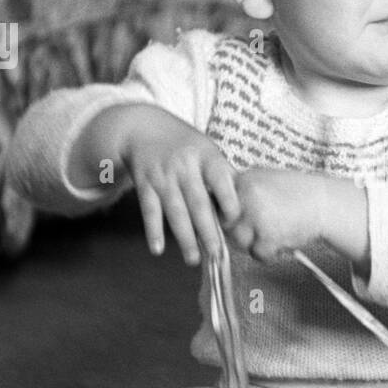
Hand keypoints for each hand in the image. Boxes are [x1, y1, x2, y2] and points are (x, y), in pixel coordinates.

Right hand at [115, 105, 240, 264]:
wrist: (141, 127)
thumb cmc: (183, 143)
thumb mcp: (207, 149)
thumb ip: (224, 174)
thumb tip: (246, 201)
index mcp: (206, 156)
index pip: (221, 179)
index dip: (229, 200)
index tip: (234, 221)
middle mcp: (184, 166)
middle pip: (198, 202)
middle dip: (208, 230)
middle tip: (217, 254)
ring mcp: (163, 175)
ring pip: (175, 210)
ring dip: (184, 237)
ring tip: (193, 260)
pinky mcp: (144, 184)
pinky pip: (149, 210)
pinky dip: (153, 231)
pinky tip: (158, 250)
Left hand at [225, 167, 325, 262]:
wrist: (325, 203)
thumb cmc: (297, 194)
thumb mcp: (264, 179)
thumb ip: (241, 191)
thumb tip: (218, 209)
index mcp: (243, 180)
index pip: (218, 204)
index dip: (226, 216)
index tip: (235, 221)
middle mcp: (246, 196)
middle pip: (226, 226)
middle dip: (241, 232)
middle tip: (261, 228)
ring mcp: (256, 216)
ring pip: (240, 242)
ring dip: (255, 243)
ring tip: (275, 233)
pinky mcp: (268, 236)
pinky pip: (258, 254)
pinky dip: (270, 253)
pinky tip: (283, 240)